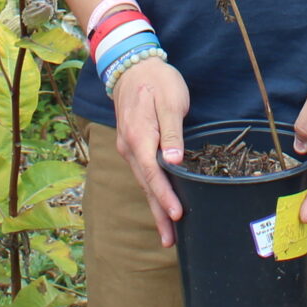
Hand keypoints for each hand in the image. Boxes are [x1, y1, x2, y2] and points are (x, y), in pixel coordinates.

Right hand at [112, 59, 191, 245]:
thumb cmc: (157, 81)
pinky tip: (160, 204)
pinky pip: (142, 174)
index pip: (152, 173)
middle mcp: (129, 147)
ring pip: (143, 182)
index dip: (165, 196)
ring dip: (155, 207)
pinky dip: (152, 192)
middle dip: (158, 213)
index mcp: (139, 136)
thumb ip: (172, 131)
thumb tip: (174, 161)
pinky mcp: (133, 147)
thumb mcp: (170, 100)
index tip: (177, 215)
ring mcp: (128, 148)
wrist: (132, 66)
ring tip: (167, 233)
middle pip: (146, 185)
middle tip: (170, 240)